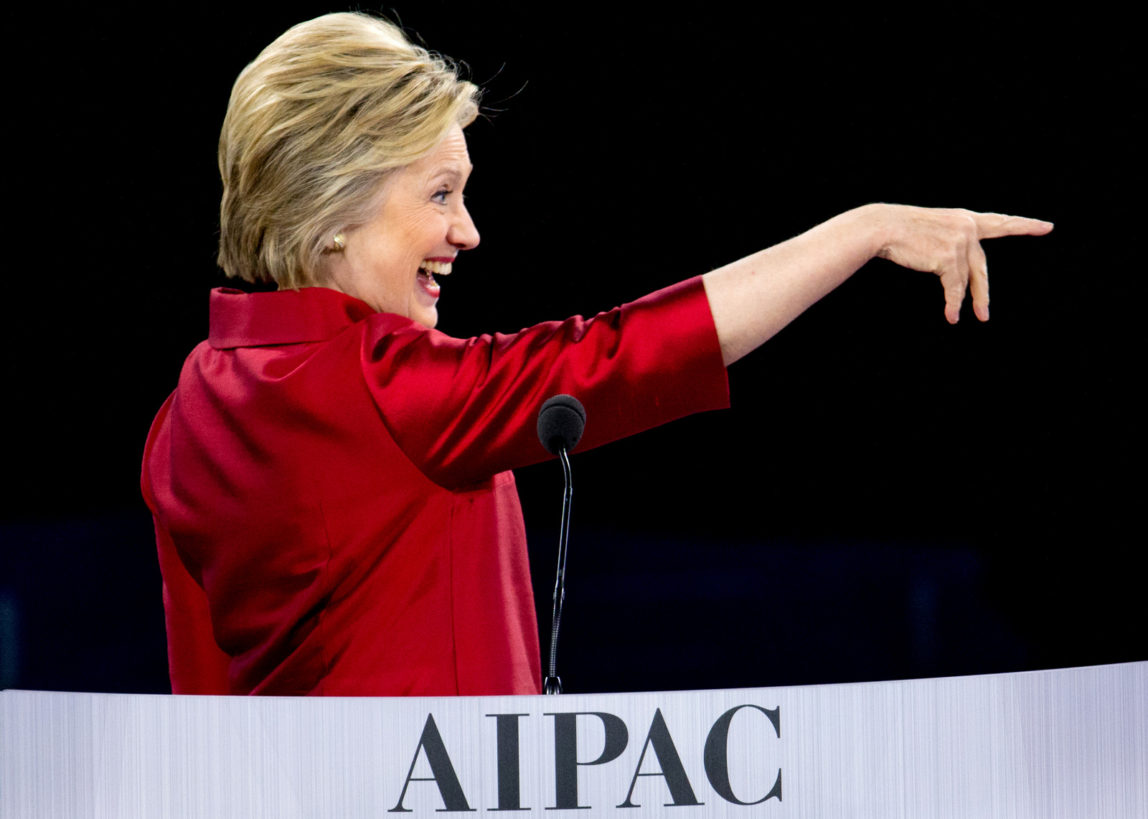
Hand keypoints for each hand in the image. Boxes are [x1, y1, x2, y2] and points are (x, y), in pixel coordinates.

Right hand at [872, 205, 1053, 322]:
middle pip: (980, 267)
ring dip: (966, 301)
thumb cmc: (900, 231)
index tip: (1046, 226)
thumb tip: (960, 279)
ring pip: (966, 279)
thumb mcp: (933, 230)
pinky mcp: (949, 257)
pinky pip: (954, 287)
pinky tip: (951, 315)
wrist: (883, 227)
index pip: (999, 222)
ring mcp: (960, 241)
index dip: (1023, 225)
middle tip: (984, 314)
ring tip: (966, 317)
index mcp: (964, 218)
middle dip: (982, 292)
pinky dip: (953, 303)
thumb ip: (952, 244)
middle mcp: (967, 227)